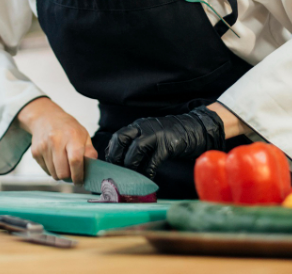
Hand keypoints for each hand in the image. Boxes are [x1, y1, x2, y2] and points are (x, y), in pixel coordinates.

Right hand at [17, 97, 96, 183]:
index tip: (80, 180)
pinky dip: (52, 169)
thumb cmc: (67, 128)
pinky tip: (54, 158)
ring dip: (60, 173)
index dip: (78, 175)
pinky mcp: (35, 152)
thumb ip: (90, 151)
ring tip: (63, 162)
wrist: (45, 117)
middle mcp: (56, 140)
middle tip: (72, 172)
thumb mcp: (83, 134)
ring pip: (54, 174)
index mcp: (72, 135)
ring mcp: (44, 146)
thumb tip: (93, 168)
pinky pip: (46, 170)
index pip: (75, 161)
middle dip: (69, 177)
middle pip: (63, 172)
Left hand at [105, 105, 225, 178]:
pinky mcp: (168, 145)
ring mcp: (156, 135)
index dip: (111, 152)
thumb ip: (138, 144)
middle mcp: (143, 127)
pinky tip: (147, 179)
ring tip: (131, 178)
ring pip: (135, 149)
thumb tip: (123, 164)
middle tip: (117, 172)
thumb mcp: (150, 135)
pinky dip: (147, 171)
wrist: (195, 129)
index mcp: (138, 126)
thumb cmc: (170, 136)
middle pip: (121, 139)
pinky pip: (153, 160)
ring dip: (130, 165)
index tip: (110, 167)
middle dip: (115, 157)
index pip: (117, 137)